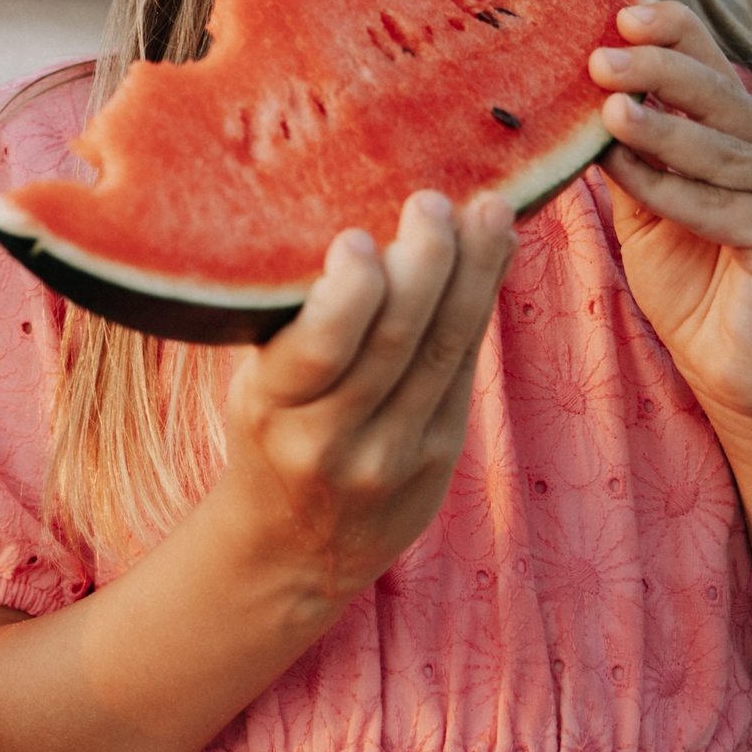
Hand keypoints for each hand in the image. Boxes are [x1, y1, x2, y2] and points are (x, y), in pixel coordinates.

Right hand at [214, 189, 516, 607]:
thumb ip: (300, 326)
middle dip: (425, 262)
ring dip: (473, 274)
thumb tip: (366, 225)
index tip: (357, 237)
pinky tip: (495, 257)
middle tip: (433, 200)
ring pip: (444, 352)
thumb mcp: (256, 387)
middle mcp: (333, 439)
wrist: (291, 551)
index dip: (348, 295)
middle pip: (397, 342)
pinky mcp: (440, 462)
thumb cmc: (268, 438)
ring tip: (489, 210)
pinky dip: (482, 307)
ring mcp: (394, 456)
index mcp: (271, 409)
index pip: (318, 350)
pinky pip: (465, 373)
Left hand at [588, 0, 751, 444]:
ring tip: (607, 108)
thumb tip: (579, 104)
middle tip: (600, 53)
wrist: (739, 379)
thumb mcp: (646, 214)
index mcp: (749, 138)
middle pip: (721, 98)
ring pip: (722, 150)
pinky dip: (672, 191)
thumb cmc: (692, 291)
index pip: (715, 69)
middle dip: (660, 70)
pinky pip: (726, 207)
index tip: (620, 12)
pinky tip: (624, 174)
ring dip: (661, 128)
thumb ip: (628, 161)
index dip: (676, 35)